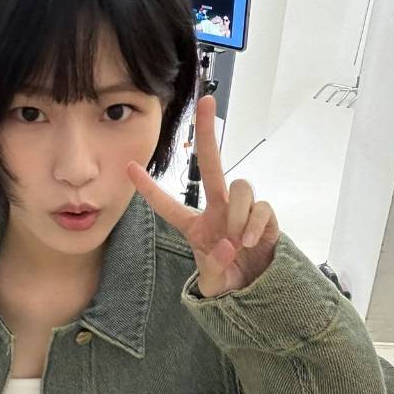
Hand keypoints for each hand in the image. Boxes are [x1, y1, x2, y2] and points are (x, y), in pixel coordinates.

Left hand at [126, 95, 279, 296]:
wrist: (260, 292)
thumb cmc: (231, 282)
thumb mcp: (214, 285)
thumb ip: (216, 268)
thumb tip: (229, 245)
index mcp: (196, 226)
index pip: (168, 205)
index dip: (148, 189)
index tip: (127, 168)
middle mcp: (218, 210)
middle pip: (211, 164)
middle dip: (207, 132)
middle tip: (206, 100)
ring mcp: (242, 211)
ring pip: (240, 186)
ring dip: (237, 213)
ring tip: (238, 241)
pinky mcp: (265, 217)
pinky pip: (260, 206)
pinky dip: (254, 223)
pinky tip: (249, 242)